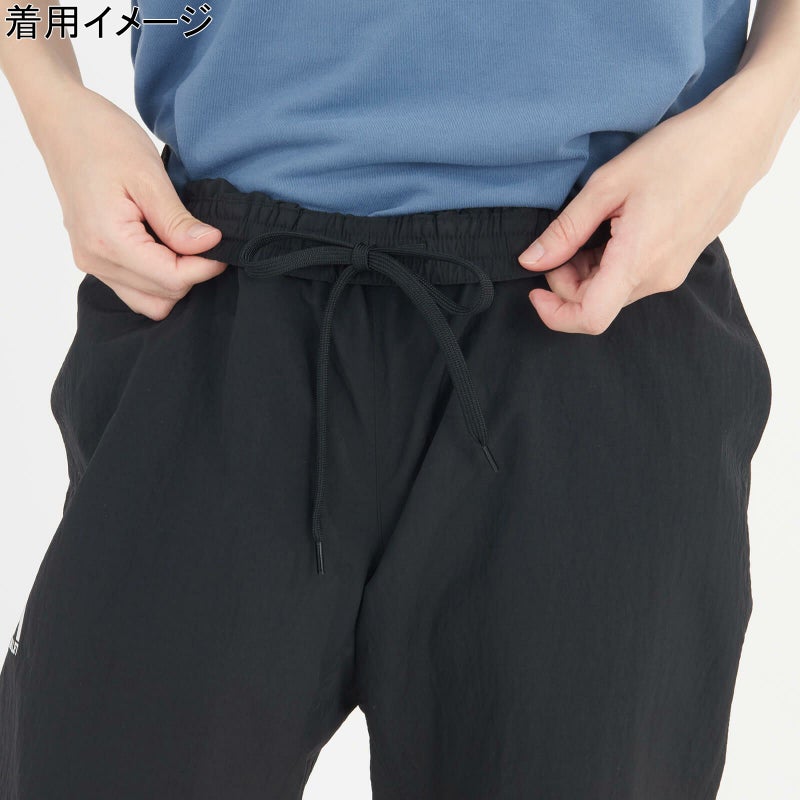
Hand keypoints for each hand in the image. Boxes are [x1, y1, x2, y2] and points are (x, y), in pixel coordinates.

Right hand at [37, 85, 226, 319]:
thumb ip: (178, 220)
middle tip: (204, 239)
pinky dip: (157, 278)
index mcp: (108, 241)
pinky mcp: (94, 259)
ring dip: (174, 281)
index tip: (220, 243)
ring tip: (184, 243)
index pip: (171, 280)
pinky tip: (166, 247)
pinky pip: (134, 289)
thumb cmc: (103, 139)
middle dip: (191, 273)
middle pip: (163, 296)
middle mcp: (95, 260)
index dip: (204, 267)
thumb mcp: (149, 176)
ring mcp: (92, 263)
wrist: (63, 122)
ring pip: (149, 302)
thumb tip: (210, 245)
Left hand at [516, 86, 767, 334]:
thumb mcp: (607, 185)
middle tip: (562, 239)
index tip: (535, 288)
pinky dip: (609, 264)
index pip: (589, 319)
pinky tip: (612, 228)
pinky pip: (632, 278)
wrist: (737, 140)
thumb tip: (532, 260)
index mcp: (638, 260)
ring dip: (588, 271)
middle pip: (595, 304)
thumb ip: (566, 229)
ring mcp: (671, 273)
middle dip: (566, 281)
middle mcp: (657, 277)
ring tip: (592, 225)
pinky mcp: (677, 264)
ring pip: (612, 292)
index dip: (554, 313)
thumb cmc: (677, 152)